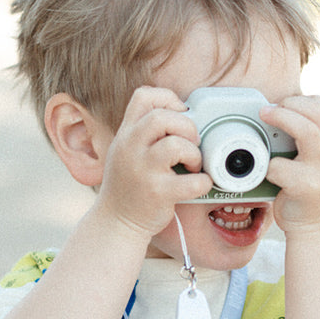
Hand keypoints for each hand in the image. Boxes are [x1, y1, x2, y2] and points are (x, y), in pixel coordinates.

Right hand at [96, 87, 212, 236]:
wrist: (116, 222)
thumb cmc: (128, 185)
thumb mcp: (126, 151)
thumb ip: (144, 133)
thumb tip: (183, 116)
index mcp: (125, 134)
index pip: (143, 96)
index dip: (168, 98)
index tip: (180, 113)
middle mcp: (130, 148)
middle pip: (162, 117)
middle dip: (187, 127)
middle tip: (192, 143)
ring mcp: (143, 171)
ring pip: (176, 145)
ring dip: (194, 153)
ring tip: (193, 165)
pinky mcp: (158, 193)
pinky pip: (192, 182)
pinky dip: (203, 182)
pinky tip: (198, 184)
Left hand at [260, 95, 319, 235]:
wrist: (319, 228)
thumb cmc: (309, 189)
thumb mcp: (315, 159)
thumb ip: (303, 138)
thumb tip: (269, 116)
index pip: (319, 105)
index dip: (297, 100)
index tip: (278, 106)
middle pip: (316, 112)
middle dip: (287, 105)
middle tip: (264, 111)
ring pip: (307, 132)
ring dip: (282, 120)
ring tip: (262, 121)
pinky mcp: (307, 188)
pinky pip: (282, 167)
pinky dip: (268, 165)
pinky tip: (263, 171)